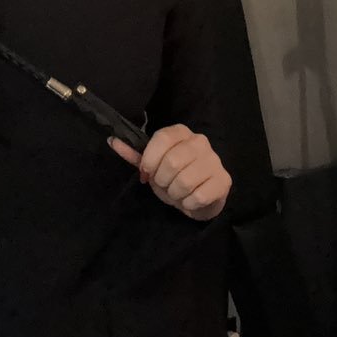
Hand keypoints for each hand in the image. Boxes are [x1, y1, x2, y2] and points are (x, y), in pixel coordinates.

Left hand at [108, 124, 230, 220]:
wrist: (200, 197)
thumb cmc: (173, 177)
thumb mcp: (152, 166)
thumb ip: (134, 154)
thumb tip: (112, 140)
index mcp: (181, 132)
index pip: (161, 139)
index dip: (150, 159)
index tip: (147, 172)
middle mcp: (200, 141)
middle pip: (172, 162)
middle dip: (162, 180)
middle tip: (164, 185)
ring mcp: (214, 160)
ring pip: (185, 181)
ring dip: (175, 194)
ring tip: (177, 192)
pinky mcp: (224, 180)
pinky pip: (198, 196)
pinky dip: (188, 203)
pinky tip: (190, 199)